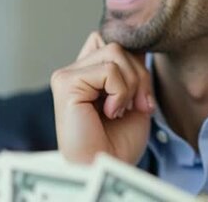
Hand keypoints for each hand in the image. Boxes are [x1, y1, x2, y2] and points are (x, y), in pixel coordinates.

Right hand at [51, 31, 155, 164]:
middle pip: (118, 45)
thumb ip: (133, 70)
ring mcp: (68, 75)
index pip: (112, 41)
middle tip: (137, 107)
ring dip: (131, 85)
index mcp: (87, 73)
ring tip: (121, 110)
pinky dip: (120, 93)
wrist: (106, 167)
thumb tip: (141, 44)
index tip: (139, 96)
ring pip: (115, 51)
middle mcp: (74, 70)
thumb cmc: (118, 143)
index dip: (134, 62)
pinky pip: (109, 70)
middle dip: (139, 76)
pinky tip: (109, 112)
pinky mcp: (66, 82)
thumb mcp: (135, 98)